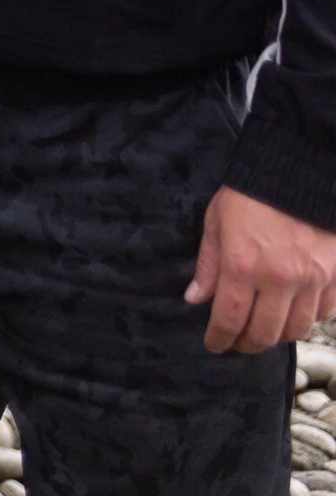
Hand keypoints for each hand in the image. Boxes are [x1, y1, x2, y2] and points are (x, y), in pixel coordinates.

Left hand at [189, 186, 335, 351]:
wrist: (298, 172)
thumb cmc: (250, 195)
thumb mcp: (216, 222)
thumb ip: (208, 264)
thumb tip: (195, 298)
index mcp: (242, 265)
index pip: (229, 319)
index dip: (220, 339)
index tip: (214, 345)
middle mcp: (279, 278)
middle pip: (266, 333)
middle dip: (248, 344)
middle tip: (238, 342)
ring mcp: (312, 279)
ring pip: (297, 329)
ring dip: (278, 335)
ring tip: (265, 329)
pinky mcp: (335, 276)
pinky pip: (324, 314)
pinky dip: (308, 319)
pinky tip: (293, 312)